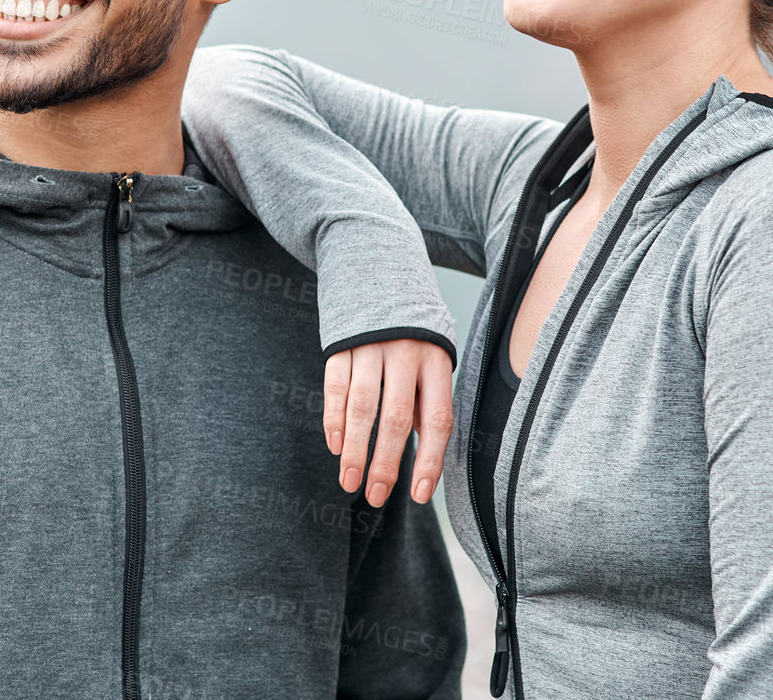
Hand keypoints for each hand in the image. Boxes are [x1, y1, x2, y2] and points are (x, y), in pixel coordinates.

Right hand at [324, 339, 454, 506]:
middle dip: (385, 462)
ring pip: (363, 406)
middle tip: (376, 495)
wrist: (381, 277)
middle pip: (397, 417)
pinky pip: (336, 387)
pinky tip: (336, 446)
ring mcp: (372, 347)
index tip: (420, 494)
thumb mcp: (432, 362)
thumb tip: (424, 458)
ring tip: (350, 482)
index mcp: (436, 362)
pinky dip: (334, 420)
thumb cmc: (413, 337)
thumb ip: (426, 403)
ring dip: (356, 449)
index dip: (430, 459)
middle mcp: (406, 353)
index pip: (438, 419)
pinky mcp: (342, 344)